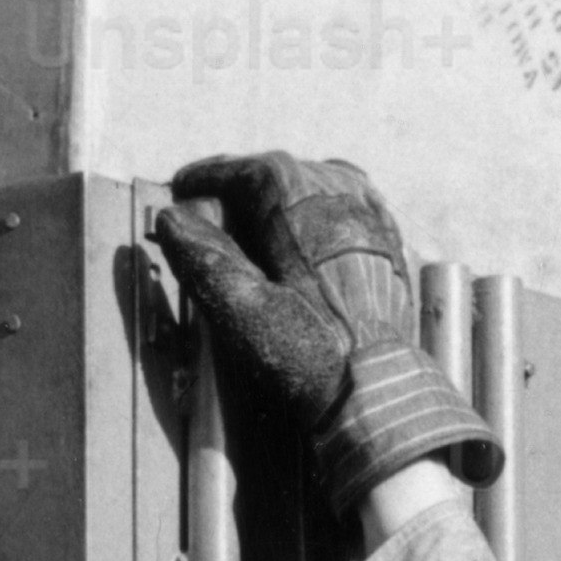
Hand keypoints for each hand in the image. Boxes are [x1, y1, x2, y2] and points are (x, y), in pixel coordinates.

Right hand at [154, 150, 501, 506]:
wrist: (380, 389)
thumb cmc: (308, 351)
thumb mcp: (241, 307)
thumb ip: (202, 257)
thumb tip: (171, 216)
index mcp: (295, 194)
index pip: (240, 171)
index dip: (205, 179)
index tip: (180, 187)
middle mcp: (337, 188)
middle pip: (276, 176)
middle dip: (240, 191)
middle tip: (210, 209)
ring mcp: (369, 211)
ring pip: (312, 188)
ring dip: (279, 201)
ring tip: (253, 223)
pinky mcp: (389, 241)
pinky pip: (346, 209)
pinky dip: (317, 215)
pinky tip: (303, 235)